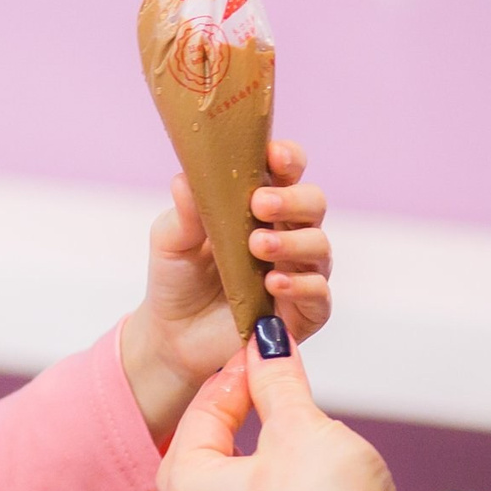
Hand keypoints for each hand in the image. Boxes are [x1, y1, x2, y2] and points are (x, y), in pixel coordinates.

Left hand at [120, 137, 331, 443]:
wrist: (172, 334)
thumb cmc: (177, 277)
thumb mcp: (170, 240)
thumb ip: (185, 211)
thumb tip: (186, 177)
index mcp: (257, 204)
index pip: (286, 170)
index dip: (288, 158)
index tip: (273, 155)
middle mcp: (287, 231)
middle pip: (314, 202)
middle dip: (292, 199)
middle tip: (260, 205)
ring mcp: (299, 270)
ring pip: (320, 245)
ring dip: (292, 241)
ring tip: (257, 246)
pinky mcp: (304, 310)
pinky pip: (319, 293)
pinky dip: (300, 284)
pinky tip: (273, 282)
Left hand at [158, 329, 404, 490]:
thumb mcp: (300, 424)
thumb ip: (275, 380)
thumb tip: (266, 344)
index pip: (200, 420)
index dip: (230, 382)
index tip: (252, 359)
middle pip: (198, 465)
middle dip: (224, 427)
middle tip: (250, 396)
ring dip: (239, 478)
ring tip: (270, 447)